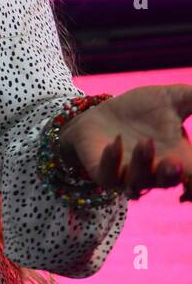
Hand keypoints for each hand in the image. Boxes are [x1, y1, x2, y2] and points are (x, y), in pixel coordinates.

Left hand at [58, 84, 191, 200]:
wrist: (102, 111)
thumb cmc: (143, 109)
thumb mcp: (175, 98)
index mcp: (178, 160)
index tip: (189, 163)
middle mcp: (154, 172)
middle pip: (166, 183)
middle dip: (172, 175)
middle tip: (176, 162)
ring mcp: (126, 175)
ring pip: (136, 184)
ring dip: (143, 165)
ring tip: (146, 142)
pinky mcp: (101, 171)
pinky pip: (106, 176)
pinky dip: (112, 162)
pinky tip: (115, 143)